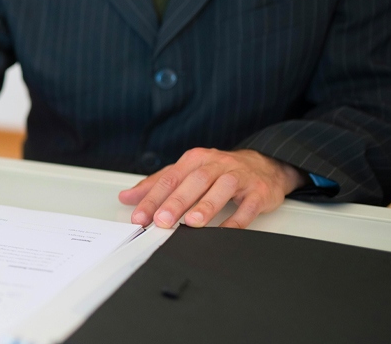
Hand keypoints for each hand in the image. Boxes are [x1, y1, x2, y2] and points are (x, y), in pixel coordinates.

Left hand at [119, 148, 303, 228]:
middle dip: (176, 202)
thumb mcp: (186, 172)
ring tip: (192, 222)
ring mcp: (239, 176)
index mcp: (195, 160)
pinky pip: (248, 206)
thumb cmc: (219, 171)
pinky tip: (224, 231)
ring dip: (206, 206)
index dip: (153, 198)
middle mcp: (216, 164)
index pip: (169, 178)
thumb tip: (126, 197)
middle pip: (194, 181)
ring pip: (222, 188)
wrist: (264, 165)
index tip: (140, 217)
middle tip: (162, 220)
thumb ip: (156, 185)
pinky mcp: (258, 191)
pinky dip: (236, 220)